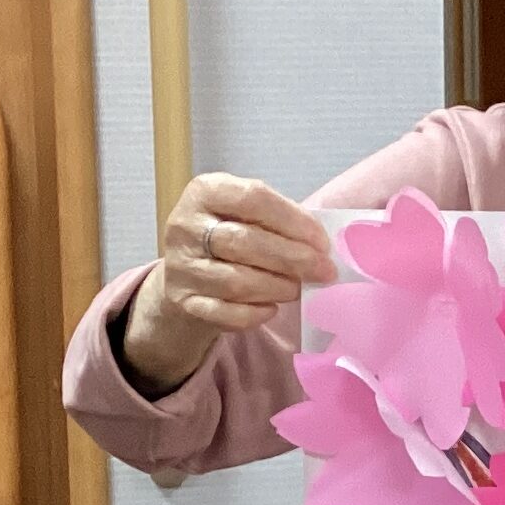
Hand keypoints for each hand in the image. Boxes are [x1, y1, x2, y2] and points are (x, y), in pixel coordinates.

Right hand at [124, 173, 337, 390]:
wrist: (185, 274)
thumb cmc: (229, 237)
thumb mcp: (246, 215)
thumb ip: (279, 221)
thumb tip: (322, 244)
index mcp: (205, 191)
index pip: (253, 198)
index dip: (293, 220)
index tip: (322, 241)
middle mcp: (185, 225)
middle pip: (245, 242)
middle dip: (293, 258)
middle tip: (324, 271)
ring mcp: (181, 266)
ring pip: (236, 281)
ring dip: (277, 287)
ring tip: (297, 289)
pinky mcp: (183, 302)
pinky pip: (226, 313)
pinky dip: (255, 313)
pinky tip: (271, 308)